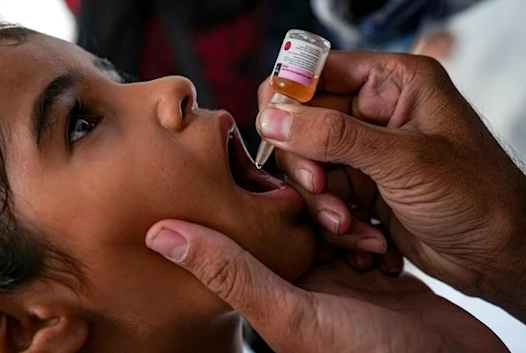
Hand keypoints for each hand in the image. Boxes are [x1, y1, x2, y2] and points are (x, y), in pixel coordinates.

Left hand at [145, 220, 507, 352]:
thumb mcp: (291, 313)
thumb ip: (230, 272)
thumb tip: (158, 233)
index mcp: (273, 291)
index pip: (253, 232)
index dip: (258, 199)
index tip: (260, 161)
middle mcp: (304, 284)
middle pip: (298, 222)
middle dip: (315, 204)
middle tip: (324, 187)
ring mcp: (343, 280)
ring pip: (334, 223)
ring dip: (348, 214)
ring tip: (361, 219)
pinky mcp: (379, 278)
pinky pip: (368, 234)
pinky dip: (375, 228)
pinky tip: (382, 229)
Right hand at [256, 51, 525, 320]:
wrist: (499, 256)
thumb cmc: (476, 196)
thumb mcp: (403, 159)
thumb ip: (332, 136)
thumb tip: (271, 118)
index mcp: (391, 83)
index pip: (314, 72)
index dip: (289, 99)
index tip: (278, 133)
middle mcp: (373, 113)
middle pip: (301, 125)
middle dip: (307, 165)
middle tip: (321, 190)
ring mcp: (364, 153)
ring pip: (307, 168)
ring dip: (323, 204)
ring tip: (353, 227)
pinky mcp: (360, 189)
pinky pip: (322, 199)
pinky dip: (337, 225)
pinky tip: (370, 241)